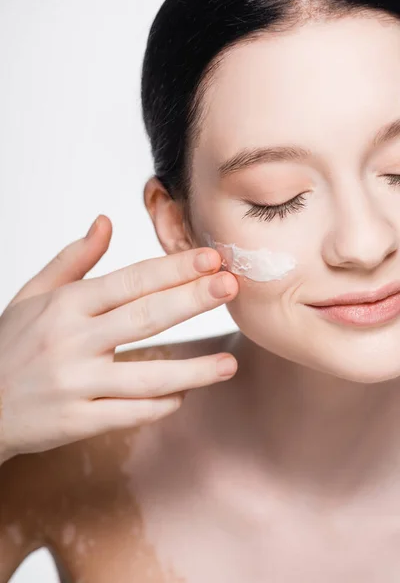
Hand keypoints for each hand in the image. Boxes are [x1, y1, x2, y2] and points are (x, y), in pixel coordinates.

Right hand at [0, 215, 238, 462]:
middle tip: (231, 286)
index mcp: (65, 305)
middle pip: (145, 317)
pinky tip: (183, 395)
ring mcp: (76, 384)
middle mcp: (73, 341)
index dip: (173, 269)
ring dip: (193, 370)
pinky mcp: (78, 421)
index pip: (130, 281)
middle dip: (193, 299)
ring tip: (228, 364)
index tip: (211, 258)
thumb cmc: (8, 346)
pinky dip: (160, 404)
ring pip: (147, 376)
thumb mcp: (32, 295)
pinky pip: (130, 413)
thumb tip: (106, 221)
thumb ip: (72, 259)